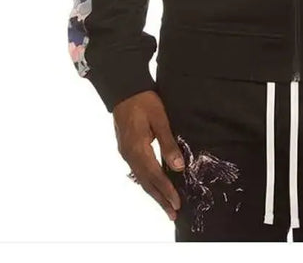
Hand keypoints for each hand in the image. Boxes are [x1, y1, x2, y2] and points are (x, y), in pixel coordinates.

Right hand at [113, 90, 184, 220]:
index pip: (155, 176)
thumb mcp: (160, 119)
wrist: (124, 89)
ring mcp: (126, 153)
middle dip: (160, 199)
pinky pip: (138, 171)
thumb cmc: (144, 101)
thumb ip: (168, 143)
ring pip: (141, 178)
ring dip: (154, 193)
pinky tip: (154, 186)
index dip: (167, 191)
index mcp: (138, 149)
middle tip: (173, 214)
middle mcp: (130, 155)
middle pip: (146, 182)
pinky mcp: (126, 148)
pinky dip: (148, 182)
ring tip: (166, 206)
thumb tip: (178, 166)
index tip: (177, 204)